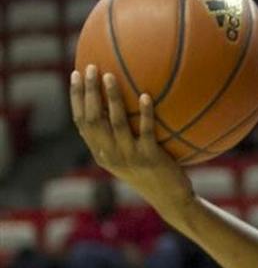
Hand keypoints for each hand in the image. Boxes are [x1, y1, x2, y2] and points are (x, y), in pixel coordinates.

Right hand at [70, 66, 193, 221]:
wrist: (171, 199)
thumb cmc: (153, 173)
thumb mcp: (131, 156)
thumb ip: (123, 135)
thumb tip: (126, 100)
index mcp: (102, 153)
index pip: (81, 122)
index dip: (76, 98)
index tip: (75, 74)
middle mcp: (110, 155)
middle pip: (93, 119)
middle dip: (89, 92)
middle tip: (91, 67)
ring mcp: (129, 157)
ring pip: (115, 123)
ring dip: (112, 98)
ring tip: (110, 76)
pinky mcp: (150, 159)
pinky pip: (145, 131)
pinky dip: (145, 113)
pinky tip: (146, 96)